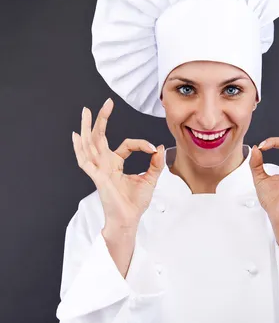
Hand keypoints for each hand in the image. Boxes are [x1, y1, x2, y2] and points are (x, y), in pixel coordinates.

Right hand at [72, 97, 164, 227]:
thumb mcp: (150, 179)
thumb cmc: (135, 203)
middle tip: (105, 103)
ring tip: (85, 112)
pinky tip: (76, 137)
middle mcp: (105, 164)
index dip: (140, 144)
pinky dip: (79, 149)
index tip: (152, 149)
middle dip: (101, 119)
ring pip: (90, 144)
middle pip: (99, 137)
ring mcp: (99, 170)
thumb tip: (159, 148)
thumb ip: (155, 163)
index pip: (125, 145)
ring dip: (87, 127)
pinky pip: (86, 161)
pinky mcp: (98, 177)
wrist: (129, 219)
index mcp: (115, 164)